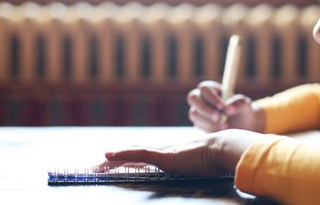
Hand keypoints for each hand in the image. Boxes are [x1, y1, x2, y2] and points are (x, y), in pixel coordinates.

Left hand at [94, 129, 261, 175]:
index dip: (128, 159)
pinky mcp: (163, 156)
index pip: (144, 156)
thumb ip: (197, 166)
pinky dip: (121, 155)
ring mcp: (162, 152)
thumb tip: (200, 172)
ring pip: (130, 154)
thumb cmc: (217, 158)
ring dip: (112, 161)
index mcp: (171, 154)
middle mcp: (163, 151)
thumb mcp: (203, 164)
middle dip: (114, 161)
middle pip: (133, 154)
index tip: (115, 165)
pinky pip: (137, 154)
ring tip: (95, 167)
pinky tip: (108, 156)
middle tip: (96, 168)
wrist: (224, 148)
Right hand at [187, 81, 264, 132]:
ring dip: (208, 121)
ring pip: (194, 114)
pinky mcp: (199, 123)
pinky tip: (221, 131)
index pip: (204, 88)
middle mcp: (202, 98)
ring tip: (225, 126)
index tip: (222, 107)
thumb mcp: (245, 105)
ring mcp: (198, 111)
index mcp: (212, 89)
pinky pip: (198, 125)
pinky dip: (209, 129)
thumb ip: (238, 103)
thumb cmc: (243, 111)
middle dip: (204, 108)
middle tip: (218, 117)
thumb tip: (229, 110)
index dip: (211, 97)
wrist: (243, 127)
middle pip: (193, 98)